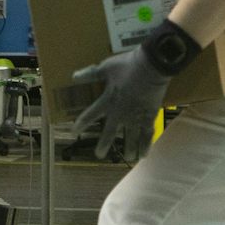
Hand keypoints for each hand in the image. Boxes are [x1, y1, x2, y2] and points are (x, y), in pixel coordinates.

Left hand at [72, 48, 169, 162]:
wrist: (151, 66)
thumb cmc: (128, 65)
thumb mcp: (106, 67)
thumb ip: (90, 74)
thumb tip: (73, 76)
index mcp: (108, 100)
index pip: (90, 115)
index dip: (81, 123)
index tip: (74, 131)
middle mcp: (120, 113)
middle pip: (110, 133)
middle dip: (104, 145)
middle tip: (99, 154)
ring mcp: (136, 117)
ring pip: (130, 137)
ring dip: (128, 149)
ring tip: (127, 158)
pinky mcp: (149, 116)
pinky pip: (147, 134)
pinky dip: (146, 144)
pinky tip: (144, 154)